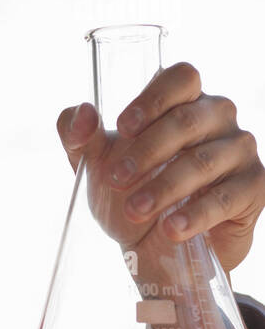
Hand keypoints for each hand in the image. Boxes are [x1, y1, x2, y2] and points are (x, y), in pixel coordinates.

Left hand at [57, 62, 264, 275]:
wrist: (157, 250)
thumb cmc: (133, 194)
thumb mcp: (98, 168)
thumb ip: (80, 139)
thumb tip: (80, 114)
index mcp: (185, 101)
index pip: (181, 78)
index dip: (153, 98)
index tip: (123, 127)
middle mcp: (218, 118)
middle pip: (188, 120)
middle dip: (147, 151)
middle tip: (115, 180)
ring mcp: (239, 152)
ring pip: (204, 161)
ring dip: (165, 187)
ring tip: (136, 210)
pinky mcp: (252, 189)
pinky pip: (227, 198)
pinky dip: (196, 215)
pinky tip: (172, 229)